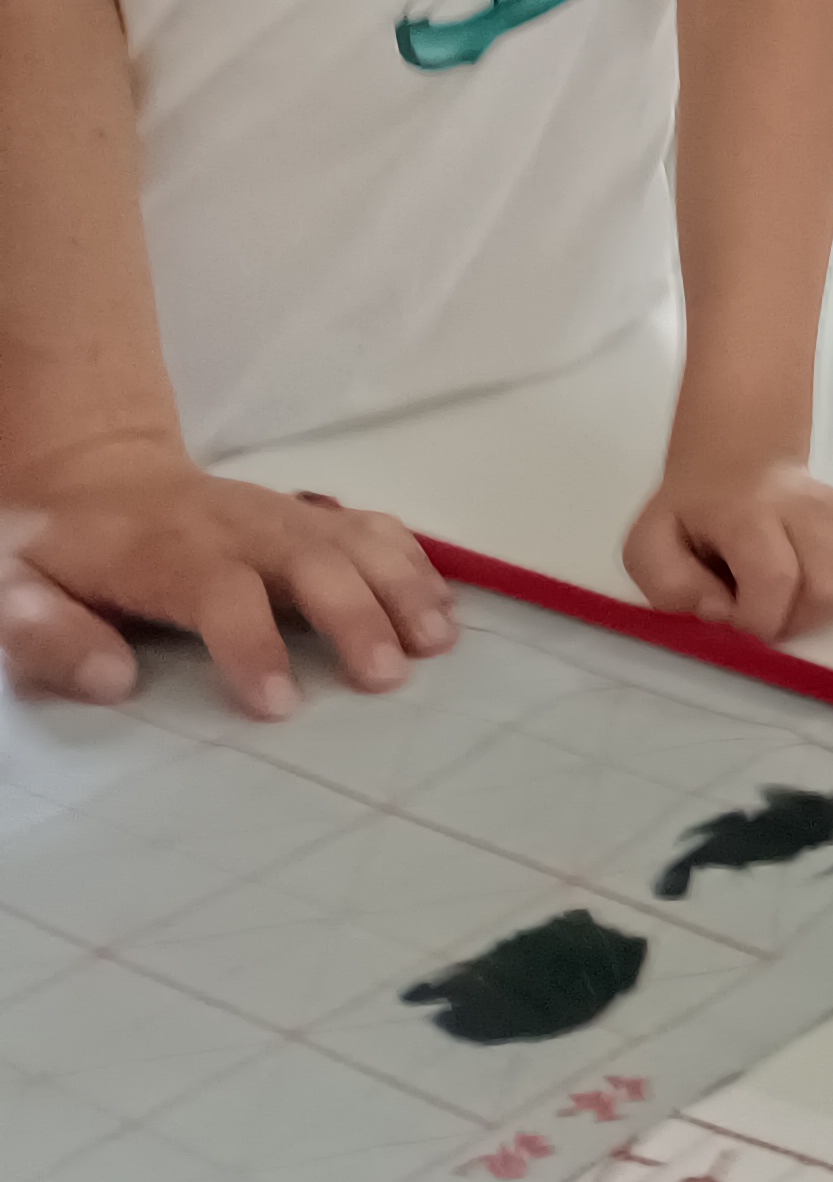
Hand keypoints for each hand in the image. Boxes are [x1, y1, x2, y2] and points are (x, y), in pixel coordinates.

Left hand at [0, 443, 454, 713]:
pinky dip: (415, 564)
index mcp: (162, 551)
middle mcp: (236, 527)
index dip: (250, 644)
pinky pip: (374, 528)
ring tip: (437, 642)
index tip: (278, 704)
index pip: (218, 591)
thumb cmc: (55, 551)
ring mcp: (281, 516)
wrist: (93, 476)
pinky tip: (441, 608)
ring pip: (355, 540)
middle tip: (387, 677)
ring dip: (402, 587)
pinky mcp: (308, 516)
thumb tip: (115, 678)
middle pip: (310, 560)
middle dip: (355, 614)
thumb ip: (47, 634)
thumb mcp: (10, 586)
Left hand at [624, 457, 832, 640]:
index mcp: (749, 512)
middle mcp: (809, 506)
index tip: (737, 622)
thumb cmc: (694, 517)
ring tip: (802, 597)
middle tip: (769, 611)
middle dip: (798, 620)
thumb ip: (669, 586)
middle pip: (831, 587)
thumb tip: (721, 612)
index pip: (775, 578)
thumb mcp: (649, 546)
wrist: (737, 465)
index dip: (758, 620)